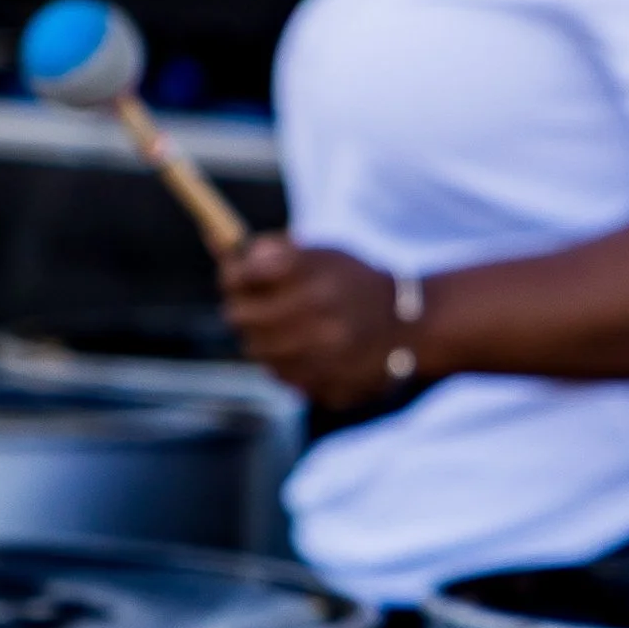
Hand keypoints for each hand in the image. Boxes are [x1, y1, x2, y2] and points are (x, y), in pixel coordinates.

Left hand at [219, 235, 409, 408]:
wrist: (414, 327)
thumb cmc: (356, 284)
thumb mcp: (322, 254)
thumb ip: (271, 249)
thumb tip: (215, 239)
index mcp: (315, 278)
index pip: (240, 276)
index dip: (233, 275)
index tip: (237, 276)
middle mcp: (320, 320)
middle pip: (240, 317)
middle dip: (244, 309)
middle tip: (256, 307)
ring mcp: (325, 359)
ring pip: (258, 352)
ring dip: (266, 340)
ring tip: (293, 330)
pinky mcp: (330, 388)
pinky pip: (286, 379)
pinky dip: (291, 366)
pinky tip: (313, 354)